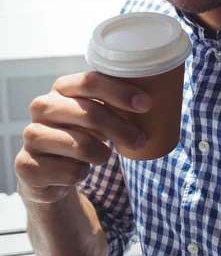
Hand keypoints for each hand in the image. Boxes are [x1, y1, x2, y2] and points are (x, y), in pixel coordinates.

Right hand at [15, 71, 151, 203]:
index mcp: (61, 88)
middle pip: (90, 113)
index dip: (120, 92)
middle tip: (140, 141)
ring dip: (102, 154)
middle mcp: (42, 107)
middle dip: (121, 128)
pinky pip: (71, 171)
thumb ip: (114, 103)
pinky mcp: (27, 165)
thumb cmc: (80, 134)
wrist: (48, 172)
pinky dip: (83, 174)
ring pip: (82, 145)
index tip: (146, 104)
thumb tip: (158, 102)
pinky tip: (79, 170)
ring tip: (104, 156)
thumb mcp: (95, 115)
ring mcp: (32, 135)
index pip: (91, 81)